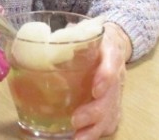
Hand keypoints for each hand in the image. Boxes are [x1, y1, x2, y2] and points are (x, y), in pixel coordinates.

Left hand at [70, 23, 129, 139]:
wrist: (116, 40)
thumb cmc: (92, 35)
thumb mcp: (82, 29)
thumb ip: (65, 35)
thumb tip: (39, 41)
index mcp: (109, 50)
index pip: (112, 62)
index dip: (106, 77)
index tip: (95, 90)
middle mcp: (117, 72)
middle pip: (112, 95)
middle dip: (95, 111)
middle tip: (76, 120)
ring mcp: (118, 89)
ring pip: (113, 111)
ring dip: (96, 128)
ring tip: (78, 138)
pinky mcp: (115, 101)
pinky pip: (112, 119)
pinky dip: (100, 131)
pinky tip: (85, 137)